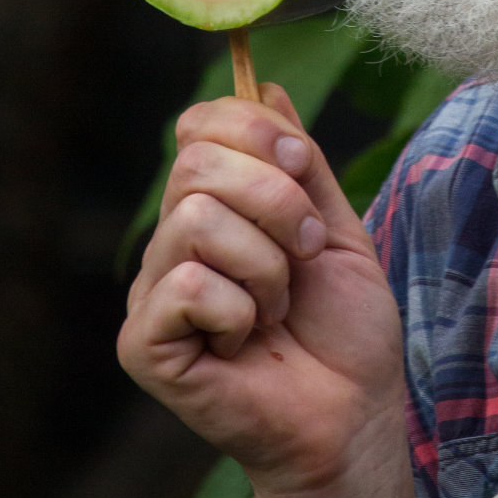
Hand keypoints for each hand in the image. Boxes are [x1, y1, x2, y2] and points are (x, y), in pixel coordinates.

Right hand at [118, 84, 412, 497]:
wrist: (353, 413)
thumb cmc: (345, 326)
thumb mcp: (333, 221)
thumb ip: (299, 157)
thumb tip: (265, 84)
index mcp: (213, 205)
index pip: (199, 123)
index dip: (252, 128)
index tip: (301, 163)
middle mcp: (173, 241)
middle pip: (195, 161)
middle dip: (274, 199)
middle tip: (302, 251)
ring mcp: (153, 292)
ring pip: (196, 218)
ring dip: (265, 264)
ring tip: (277, 306)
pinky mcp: (145, 343)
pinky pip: (188, 284)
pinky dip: (241, 310)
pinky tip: (247, 340)